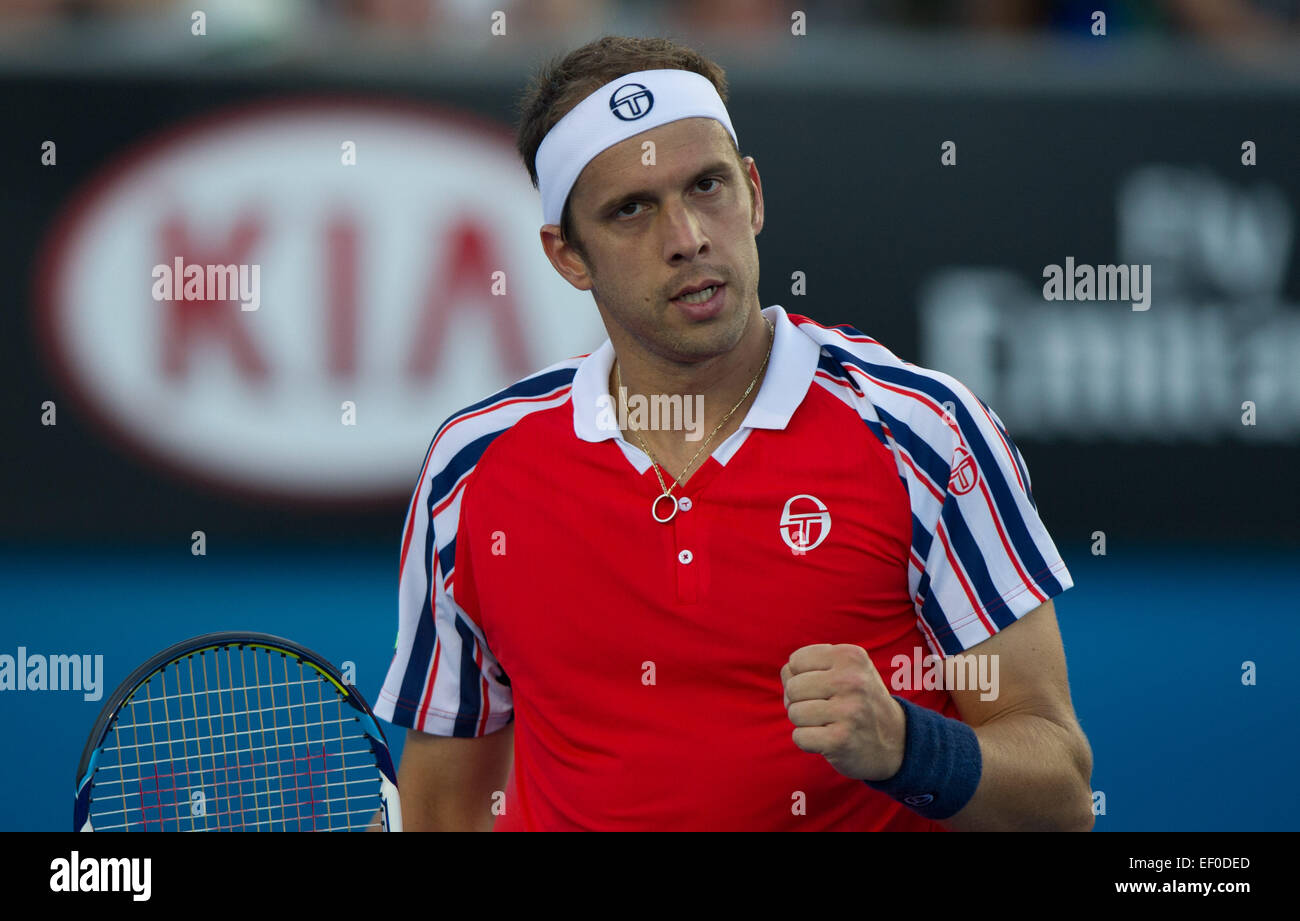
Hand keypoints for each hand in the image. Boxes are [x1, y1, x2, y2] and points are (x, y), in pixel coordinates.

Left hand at [780, 643, 906, 781]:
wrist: (896, 742)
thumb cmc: (858, 701)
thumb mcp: (846, 670)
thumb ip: (811, 665)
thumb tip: (786, 676)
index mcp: (851, 656)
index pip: (795, 661)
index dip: (800, 677)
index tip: (822, 688)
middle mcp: (852, 680)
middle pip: (792, 687)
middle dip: (800, 701)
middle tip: (824, 708)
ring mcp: (848, 711)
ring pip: (794, 712)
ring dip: (804, 722)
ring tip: (828, 723)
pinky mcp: (840, 740)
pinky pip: (799, 736)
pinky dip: (807, 741)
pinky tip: (827, 739)